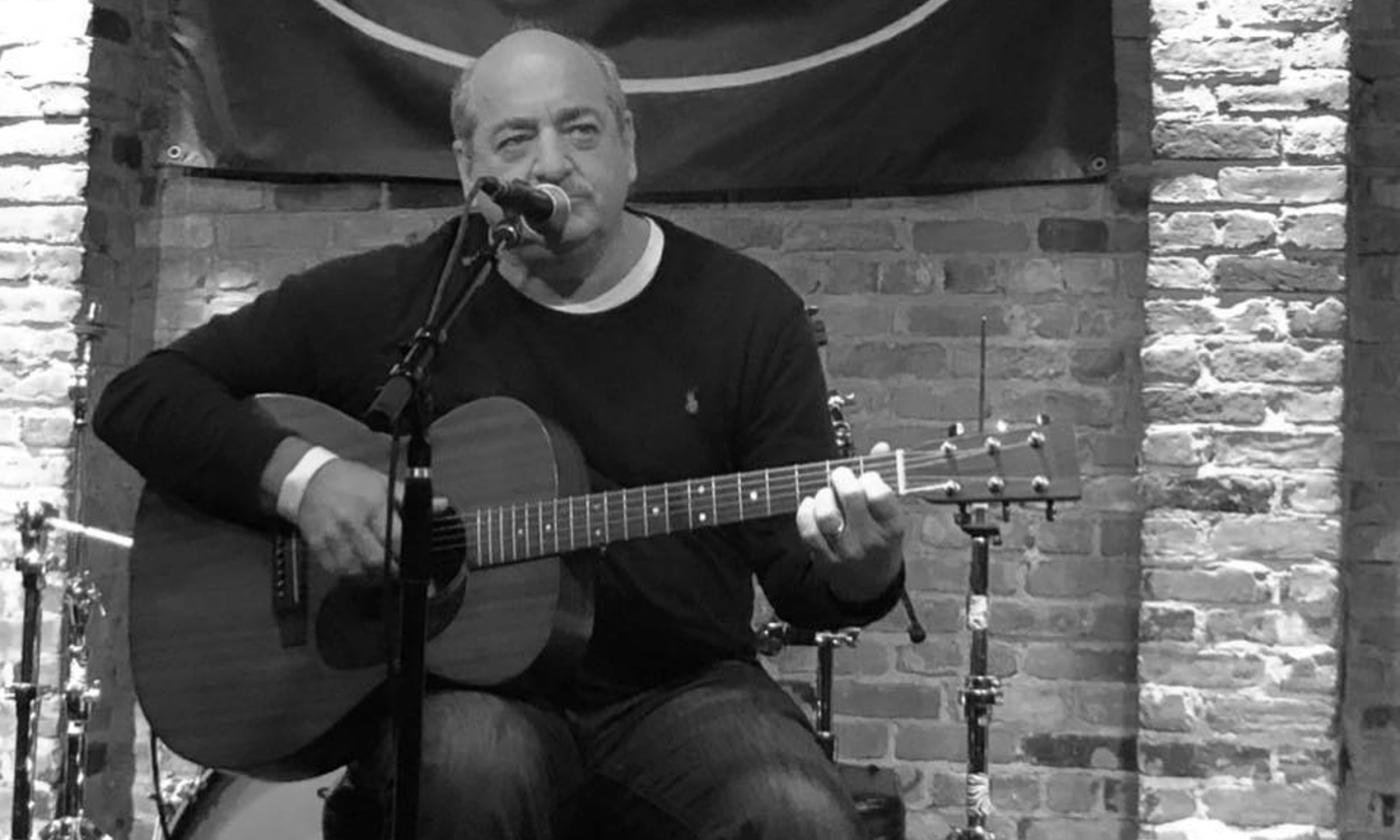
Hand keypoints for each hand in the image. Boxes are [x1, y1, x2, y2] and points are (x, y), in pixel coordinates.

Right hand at [296, 459, 400, 576]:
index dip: (406, 555)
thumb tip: (440, 505)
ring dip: (371, 575)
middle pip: (376, 560)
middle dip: (391, 570)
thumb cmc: (349, 481)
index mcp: (373, 505)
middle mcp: (352, 521)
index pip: (395, 539)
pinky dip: (350, 574)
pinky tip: (358, 567)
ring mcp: (333, 535)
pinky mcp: (317, 545)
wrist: (310, 479)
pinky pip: (336, 570)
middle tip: (397, 569)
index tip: (411, 561)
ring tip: (379, 570)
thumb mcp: (383, 483)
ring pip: (356, 570)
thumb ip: (410, 499)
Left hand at [796, 442, 905, 602]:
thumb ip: (884, 480)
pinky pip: (808, 531)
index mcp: (892, 528)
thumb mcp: (891, 515)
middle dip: (842, 478)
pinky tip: (811, 505)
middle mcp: (870, 541)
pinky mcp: (824, 559)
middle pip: (852, 499)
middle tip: (839, 476)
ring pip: (827, 515)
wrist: (870, 586)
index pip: (881, 494)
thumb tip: (880, 446)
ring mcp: (846, 552)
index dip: (869, 477)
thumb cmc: (881, 540)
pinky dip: (805, 512)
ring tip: (826, 493)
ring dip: (823, 496)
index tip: (866, 476)